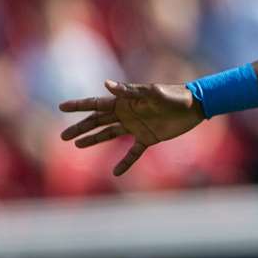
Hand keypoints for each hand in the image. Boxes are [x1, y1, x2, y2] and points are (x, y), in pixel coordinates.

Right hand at [60, 80, 203, 175]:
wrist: (196, 106)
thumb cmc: (175, 96)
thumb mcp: (152, 93)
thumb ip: (129, 91)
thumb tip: (106, 84)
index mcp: (125, 102)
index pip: (97, 104)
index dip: (79, 105)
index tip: (61, 106)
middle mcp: (127, 114)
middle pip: (98, 122)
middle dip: (80, 128)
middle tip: (62, 137)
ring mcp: (136, 127)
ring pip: (109, 134)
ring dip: (93, 140)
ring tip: (77, 146)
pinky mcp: (149, 138)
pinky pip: (133, 153)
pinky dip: (125, 162)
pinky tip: (116, 172)